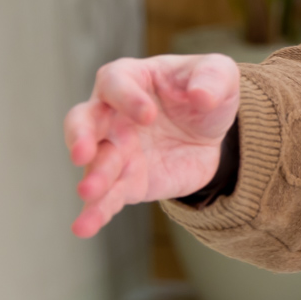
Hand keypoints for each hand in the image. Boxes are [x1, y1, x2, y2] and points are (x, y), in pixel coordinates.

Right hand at [64, 54, 240, 237]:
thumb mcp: (219, 73)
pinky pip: (109, 197)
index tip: (149, 116)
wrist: (211, 132)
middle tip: (82, 154)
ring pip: (95, 164)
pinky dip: (97, 211)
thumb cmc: (205, 90)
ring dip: (92, 178)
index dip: (127, 98)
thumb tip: (202, 96)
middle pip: (84, 121)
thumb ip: (213, 78)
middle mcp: (112, 115)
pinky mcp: (128, 182)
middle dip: (81, 137)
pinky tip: (86, 226)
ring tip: (89, 193)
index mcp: (130, 79)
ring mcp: (117, 151)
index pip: (115, 83)